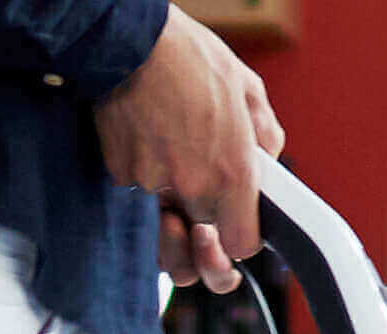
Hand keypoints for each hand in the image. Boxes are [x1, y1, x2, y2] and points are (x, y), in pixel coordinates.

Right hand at [94, 7, 284, 294]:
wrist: (127, 35)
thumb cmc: (189, 56)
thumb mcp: (247, 90)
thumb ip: (265, 137)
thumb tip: (267, 161)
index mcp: (232, 176)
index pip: (241, 246)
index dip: (238, 242)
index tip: (234, 230)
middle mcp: (193, 187)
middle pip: (201, 243)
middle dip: (202, 240)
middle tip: (201, 235)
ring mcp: (152, 183)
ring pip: (165, 222)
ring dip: (169, 218)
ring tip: (171, 198)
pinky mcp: (120, 170)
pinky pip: (137, 190)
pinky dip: (143, 174)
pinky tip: (148, 141)